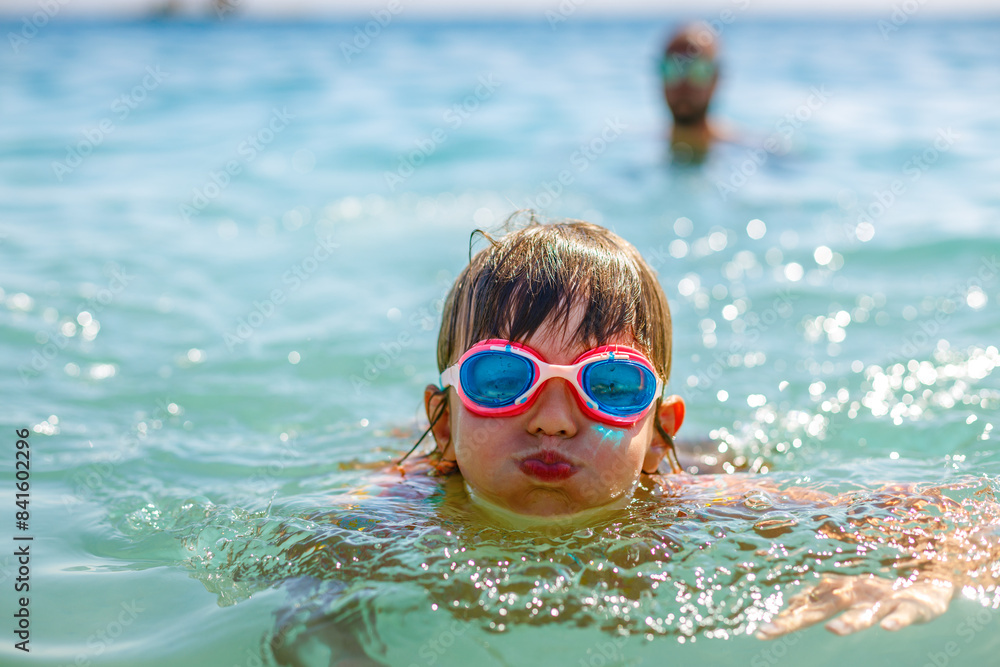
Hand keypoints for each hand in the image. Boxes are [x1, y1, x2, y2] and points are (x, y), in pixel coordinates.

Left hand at [756, 573, 954, 638]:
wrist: (928, 577)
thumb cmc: (880, 589)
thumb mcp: (849, 594)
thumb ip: (821, 599)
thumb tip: (789, 603)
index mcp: (841, 593)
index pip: (808, 607)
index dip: (787, 619)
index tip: (761, 632)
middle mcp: (857, 594)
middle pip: (825, 608)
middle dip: (799, 620)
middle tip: (774, 629)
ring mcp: (884, 599)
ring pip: (865, 612)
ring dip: (851, 622)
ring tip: (834, 630)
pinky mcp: (913, 605)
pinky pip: (904, 614)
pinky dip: (896, 620)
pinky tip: (888, 628)